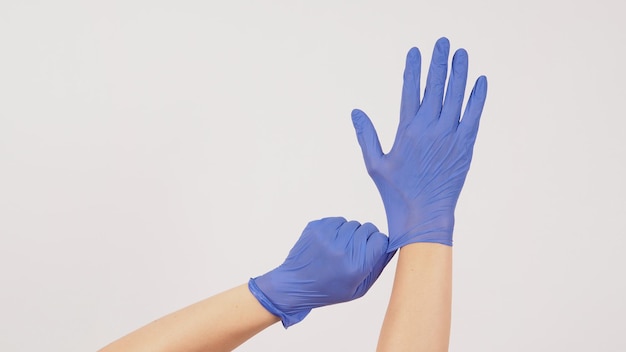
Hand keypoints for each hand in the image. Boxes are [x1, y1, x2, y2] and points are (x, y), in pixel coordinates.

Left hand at [249, 217, 392, 327]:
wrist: (295, 284)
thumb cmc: (329, 289)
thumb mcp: (359, 288)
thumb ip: (378, 266)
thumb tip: (392, 245)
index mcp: (356, 266)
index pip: (380, 239)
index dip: (378, 243)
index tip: (373, 249)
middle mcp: (343, 249)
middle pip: (368, 228)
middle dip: (365, 237)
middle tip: (355, 250)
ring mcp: (328, 236)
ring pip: (352, 223)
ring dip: (350, 233)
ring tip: (340, 249)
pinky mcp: (316, 227)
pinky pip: (337, 220)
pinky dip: (337, 229)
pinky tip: (329, 243)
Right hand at [350, 37, 487, 249]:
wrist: (424, 216)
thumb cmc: (395, 193)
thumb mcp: (375, 163)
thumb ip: (366, 135)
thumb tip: (356, 112)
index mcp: (407, 130)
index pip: (411, 90)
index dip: (414, 68)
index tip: (416, 51)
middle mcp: (430, 129)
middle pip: (436, 87)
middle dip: (439, 62)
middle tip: (443, 42)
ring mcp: (451, 136)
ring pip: (457, 96)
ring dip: (459, 72)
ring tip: (461, 53)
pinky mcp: (465, 146)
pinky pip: (474, 114)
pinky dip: (478, 96)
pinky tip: (480, 81)